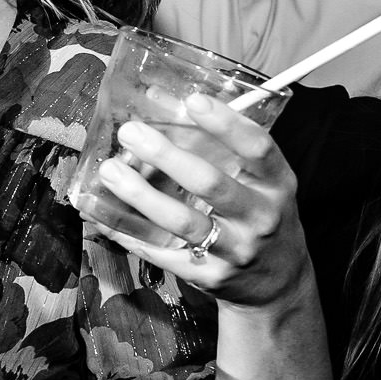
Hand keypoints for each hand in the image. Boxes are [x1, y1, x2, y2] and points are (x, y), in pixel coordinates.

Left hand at [76, 92, 310, 309]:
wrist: (278, 282)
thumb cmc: (257, 213)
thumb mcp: (255, 179)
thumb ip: (215, 141)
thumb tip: (157, 97)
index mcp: (276, 184)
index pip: (258, 148)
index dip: (227, 124)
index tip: (194, 101)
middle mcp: (261, 216)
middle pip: (211, 183)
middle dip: (166, 156)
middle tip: (130, 132)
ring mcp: (237, 250)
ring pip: (183, 222)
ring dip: (140, 195)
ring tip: (109, 171)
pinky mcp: (211, 277)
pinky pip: (163, 253)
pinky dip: (129, 234)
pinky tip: (102, 215)